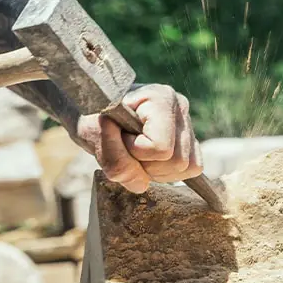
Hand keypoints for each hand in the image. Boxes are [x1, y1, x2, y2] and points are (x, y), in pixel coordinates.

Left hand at [72, 84, 203, 193]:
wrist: (92, 111)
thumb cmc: (90, 117)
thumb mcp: (91, 134)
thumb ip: (114, 158)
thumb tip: (141, 184)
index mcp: (159, 97)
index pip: (161, 147)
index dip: (135, 152)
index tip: (118, 135)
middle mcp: (178, 107)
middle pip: (177, 161)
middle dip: (145, 163)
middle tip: (125, 145)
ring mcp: (186, 123)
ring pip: (185, 167)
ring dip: (155, 169)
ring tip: (135, 152)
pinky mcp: (189, 139)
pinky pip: (191, 169)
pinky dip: (167, 172)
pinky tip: (148, 159)